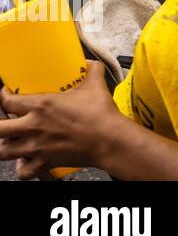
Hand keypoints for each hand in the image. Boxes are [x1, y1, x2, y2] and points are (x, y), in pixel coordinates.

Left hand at [0, 61, 120, 177]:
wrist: (109, 140)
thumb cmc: (101, 115)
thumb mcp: (95, 87)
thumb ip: (92, 71)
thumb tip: (91, 64)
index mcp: (42, 106)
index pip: (8, 101)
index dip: (3, 96)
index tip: (7, 94)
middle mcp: (34, 127)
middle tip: (6, 121)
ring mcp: (37, 147)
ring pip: (3, 151)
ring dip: (5, 146)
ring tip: (12, 141)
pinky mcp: (45, 162)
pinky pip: (23, 172)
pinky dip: (22, 168)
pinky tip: (26, 161)